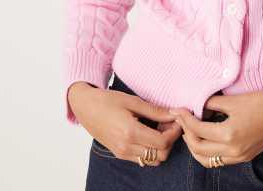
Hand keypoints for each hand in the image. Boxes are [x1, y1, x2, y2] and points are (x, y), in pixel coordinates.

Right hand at [67, 82, 182, 164]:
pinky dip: (152, 150)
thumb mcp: (133, 101)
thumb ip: (155, 111)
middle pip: (161, 155)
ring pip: (153, 160)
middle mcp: (126, 147)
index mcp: (130, 132)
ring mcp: (122, 153)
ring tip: (159, 127)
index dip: (174, 132)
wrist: (85, 107)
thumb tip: (174, 114)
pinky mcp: (120, 154)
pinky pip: (142, 159)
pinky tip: (150, 133)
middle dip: (170, 140)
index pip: (162, 142)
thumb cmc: (108, 101)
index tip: (176, 119)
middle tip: (169, 123)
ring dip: (161, 147)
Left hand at [169, 90, 262, 167]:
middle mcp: (233, 150)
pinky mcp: (244, 157)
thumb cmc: (261, 101)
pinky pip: (219, 161)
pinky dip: (208, 153)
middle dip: (186, 133)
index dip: (185, 119)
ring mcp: (239, 156)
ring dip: (195, 147)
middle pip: (198, 148)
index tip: (177, 109)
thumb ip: (211, 104)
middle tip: (181, 119)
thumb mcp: (233, 100)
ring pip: (207, 160)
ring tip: (190, 131)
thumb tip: (196, 106)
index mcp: (229, 134)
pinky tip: (206, 139)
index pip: (198, 129)